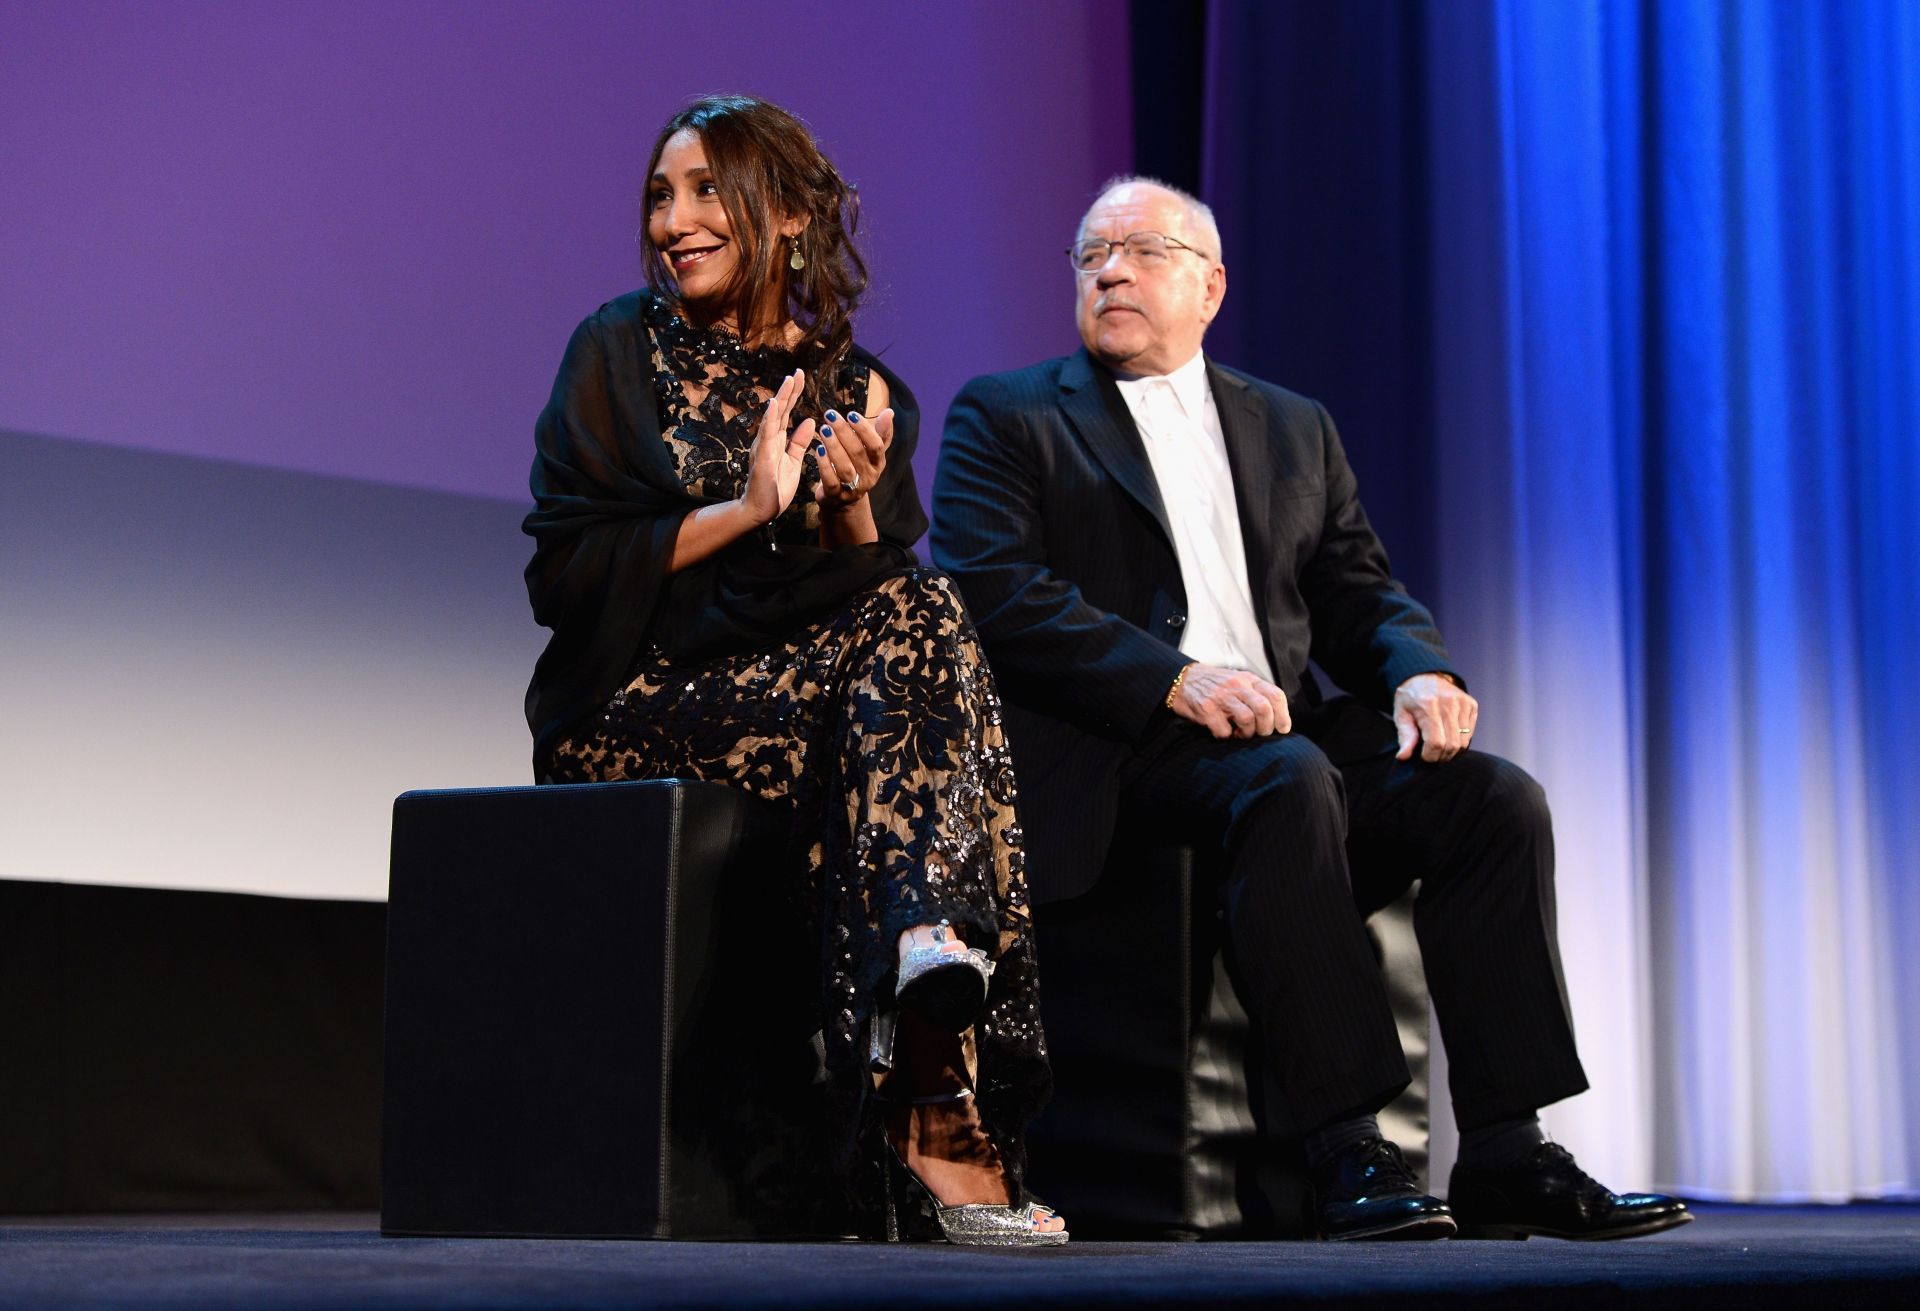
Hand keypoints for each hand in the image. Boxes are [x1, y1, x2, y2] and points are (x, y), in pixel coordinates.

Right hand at [740, 369, 816, 525]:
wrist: (761, 511)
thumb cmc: (774, 487)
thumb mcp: (793, 461)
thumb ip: (799, 442)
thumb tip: (809, 422)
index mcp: (777, 441)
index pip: (787, 413)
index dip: (793, 395)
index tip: (801, 377)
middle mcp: (768, 440)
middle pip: (780, 411)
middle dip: (788, 391)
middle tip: (798, 372)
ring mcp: (763, 447)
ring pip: (773, 418)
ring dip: (780, 399)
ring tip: (788, 381)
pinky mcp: (762, 458)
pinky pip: (766, 436)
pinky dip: (771, 419)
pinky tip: (774, 404)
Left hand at [815, 406, 892, 509]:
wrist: (844, 501)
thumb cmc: (857, 468)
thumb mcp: (870, 453)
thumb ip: (880, 433)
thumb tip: (889, 412)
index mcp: (878, 463)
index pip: (876, 445)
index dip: (865, 430)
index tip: (851, 414)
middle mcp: (868, 476)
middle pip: (858, 453)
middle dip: (844, 432)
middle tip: (831, 416)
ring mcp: (852, 488)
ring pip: (845, 467)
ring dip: (834, 447)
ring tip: (824, 430)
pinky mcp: (836, 496)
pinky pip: (830, 481)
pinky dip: (824, 465)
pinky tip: (818, 450)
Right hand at [1168, 663, 1291, 739]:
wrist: (1182, 680)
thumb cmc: (1215, 686)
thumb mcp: (1238, 681)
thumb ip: (1256, 694)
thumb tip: (1277, 717)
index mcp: (1248, 679)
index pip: (1275, 695)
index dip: (1283, 716)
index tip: (1282, 729)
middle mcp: (1237, 685)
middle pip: (1264, 709)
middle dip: (1266, 728)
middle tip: (1260, 734)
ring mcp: (1221, 696)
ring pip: (1247, 719)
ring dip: (1247, 734)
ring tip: (1241, 734)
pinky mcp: (1206, 709)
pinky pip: (1225, 730)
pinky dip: (1227, 737)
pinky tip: (1224, 733)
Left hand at [1392, 673, 1477, 761]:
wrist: (1424, 675)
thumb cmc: (1410, 698)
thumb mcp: (1401, 715)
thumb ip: (1405, 736)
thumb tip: (1403, 757)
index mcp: (1428, 705)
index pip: (1436, 742)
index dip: (1430, 756)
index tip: (1423, 757)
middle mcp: (1449, 702)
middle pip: (1452, 744)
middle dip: (1441, 756)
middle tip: (1432, 756)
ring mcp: (1463, 703)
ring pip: (1463, 741)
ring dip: (1452, 751)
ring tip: (1439, 748)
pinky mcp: (1472, 704)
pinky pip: (1470, 733)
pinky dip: (1460, 740)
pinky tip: (1448, 736)